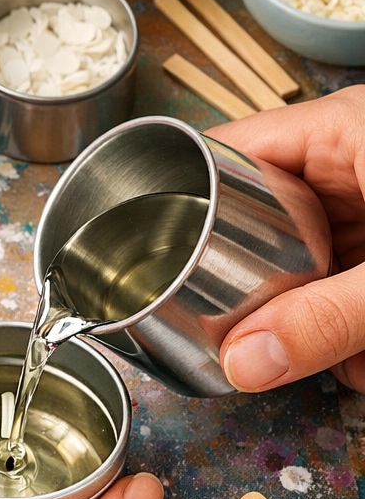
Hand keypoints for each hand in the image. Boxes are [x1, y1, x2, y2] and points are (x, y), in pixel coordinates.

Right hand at [207, 86, 364, 392]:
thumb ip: (330, 318)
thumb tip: (240, 366)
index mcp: (341, 131)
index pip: (227, 150)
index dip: (182, 197)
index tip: (155, 257)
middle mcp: (351, 160)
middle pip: (260, 218)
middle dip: (267, 289)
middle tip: (263, 336)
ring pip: (308, 260)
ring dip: (318, 319)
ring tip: (350, 356)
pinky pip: (349, 282)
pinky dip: (355, 325)